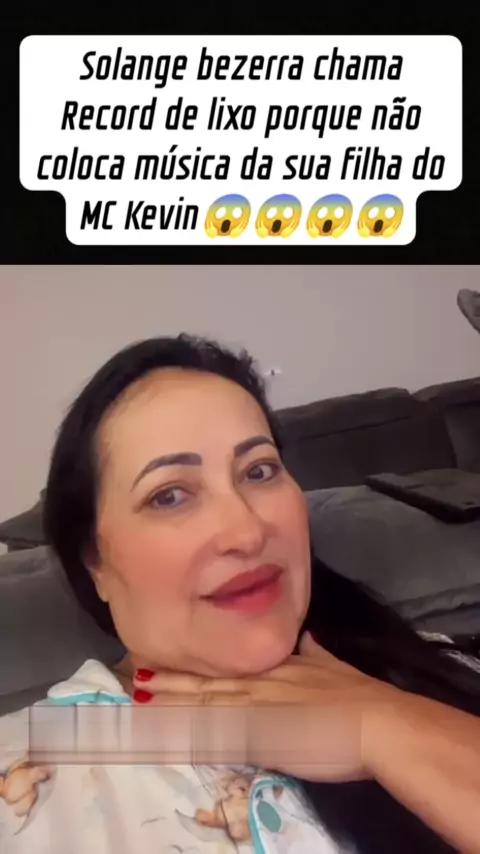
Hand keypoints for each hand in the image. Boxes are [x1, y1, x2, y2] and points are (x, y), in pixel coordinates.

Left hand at [132, 632, 401, 781]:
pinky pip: (221, 735)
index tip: (170, 660)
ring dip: (174, 700)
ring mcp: (259, 708)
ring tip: (142, 695)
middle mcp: (262, 682)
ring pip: (208, 702)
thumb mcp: (335, 664)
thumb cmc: (361, 696)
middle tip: (136, 674)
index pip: (227, 664)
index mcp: (277, 667)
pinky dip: (195, 733)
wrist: (378, 722)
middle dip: (174, 679)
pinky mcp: (263, 736)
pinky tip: (173, 733)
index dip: (196, 663)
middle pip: (210, 680)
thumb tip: (308, 637)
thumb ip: (318, 653)